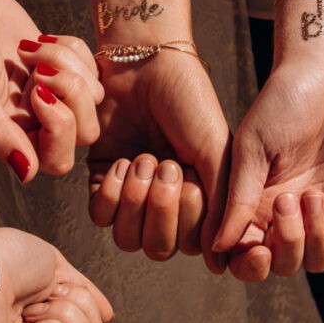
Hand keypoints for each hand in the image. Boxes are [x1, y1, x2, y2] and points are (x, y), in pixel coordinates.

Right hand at [0, 0, 101, 180]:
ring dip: (68, 65)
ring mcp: (49, 94)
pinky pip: (93, 69)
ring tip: (30, 49)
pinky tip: (41, 39)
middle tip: (40, 68)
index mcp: (7, 137)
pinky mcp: (62, 67)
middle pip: (86, 132)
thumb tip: (27, 174)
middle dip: (72, 95)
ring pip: (93, 96)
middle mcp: (31, 122)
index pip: (57, 160)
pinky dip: (73, 49)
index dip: (59, 128)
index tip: (36, 91)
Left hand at [0, 228, 113, 322]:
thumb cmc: (3, 260)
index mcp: (44, 321)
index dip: (78, 299)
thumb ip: (84, 292)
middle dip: (70, 311)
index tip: (47, 288)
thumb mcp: (56, 267)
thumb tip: (109, 317)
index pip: (93, 322)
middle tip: (31, 304)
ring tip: (21, 319)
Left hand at [87, 52, 229, 270]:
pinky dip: (111, 193)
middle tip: (164, 164)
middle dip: (160, 210)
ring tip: (142, 160)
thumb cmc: (189, 101)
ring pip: (127, 239)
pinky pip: (100, 216)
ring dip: (134, 202)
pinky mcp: (102, 180)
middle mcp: (167, 203)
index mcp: (202, 198)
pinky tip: (121, 160)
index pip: (194, 245)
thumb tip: (221, 260)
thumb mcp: (217, 151)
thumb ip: (223, 205)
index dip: (190, 220)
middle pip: (158, 248)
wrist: (146, 62)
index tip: (190, 177)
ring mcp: (134, 195)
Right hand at [215, 58, 323, 280]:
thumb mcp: (252, 148)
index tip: (257, 250)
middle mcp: (287, 213)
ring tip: (314, 196)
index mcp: (254, 203)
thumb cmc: (283, 102)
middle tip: (286, 201)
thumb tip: (219, 247)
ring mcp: (323, 209)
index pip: (247, 255)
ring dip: (316, 238)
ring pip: (319, 258)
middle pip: (285, 264)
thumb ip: (239, 198)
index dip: (250, 265)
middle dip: (287, 247)